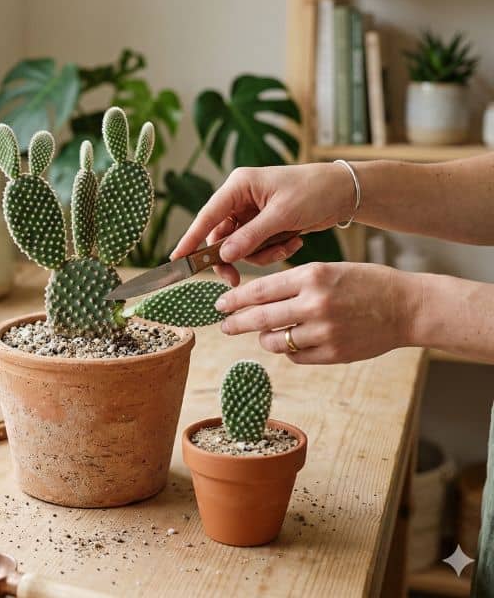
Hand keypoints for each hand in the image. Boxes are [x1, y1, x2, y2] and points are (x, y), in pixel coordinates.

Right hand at [170, 163, 356, 285]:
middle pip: (220, 236)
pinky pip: (256, 247)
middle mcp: (240, 198)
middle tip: (234, 280)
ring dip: (260, 254)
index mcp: (239, 186)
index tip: (177, 259)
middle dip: (232, 257)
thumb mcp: (282, 215)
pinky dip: (272, 251)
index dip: (190, 238)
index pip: (207, 215)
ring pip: (238, 246)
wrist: (345, 192)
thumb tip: (224, 256)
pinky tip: (293, 242)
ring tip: (287, 246)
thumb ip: (251, 236)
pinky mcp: (263, 224)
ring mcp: (251, 212)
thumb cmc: (315, 192)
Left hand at [215, 262, 418, 363]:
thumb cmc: (364, 283)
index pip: (260, 290)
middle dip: (236, 323)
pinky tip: (293, 341)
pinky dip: (289, 350)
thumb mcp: (327, 270)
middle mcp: (315, 303)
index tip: (220, 305)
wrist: (406, 306)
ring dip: (265, 338)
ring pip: (274, 341)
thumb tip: (254, 300)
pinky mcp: (333, 353)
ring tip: (265, 334)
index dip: (235, 300)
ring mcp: (324, 331)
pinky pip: (295, 356)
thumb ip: (292, 284)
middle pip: (260, 318)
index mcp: (312, 276)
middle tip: (224, 326)